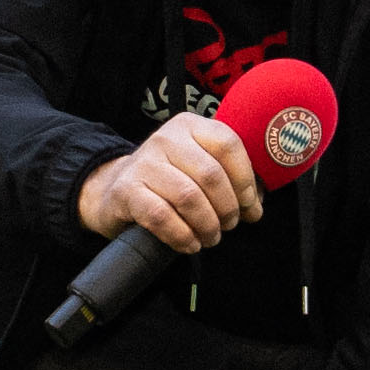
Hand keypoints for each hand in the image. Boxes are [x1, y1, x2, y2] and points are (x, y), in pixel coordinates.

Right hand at [71, 111, 266, 252]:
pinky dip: (182, 235)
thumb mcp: (198, 169)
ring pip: (188, 197)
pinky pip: (162, 216)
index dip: (245, 180)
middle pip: (211, 175)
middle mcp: (166, 138)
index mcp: (190, 126)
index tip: (250, 206)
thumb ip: (230, 181)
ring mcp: (144, 163)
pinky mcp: (127, 190)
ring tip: (211, 237)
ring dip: (207, 225)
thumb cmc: (169, 181)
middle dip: (228, 208)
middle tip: (228, 225)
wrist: (114, 189)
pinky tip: (190, 244)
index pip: (228, 145)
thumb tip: (256, 209)